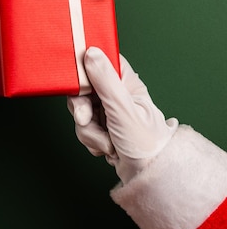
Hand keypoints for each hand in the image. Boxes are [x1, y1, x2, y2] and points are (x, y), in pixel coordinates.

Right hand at [67, 47, 177, 183]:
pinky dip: (91, 140)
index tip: (80, 84)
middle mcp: (117, 93)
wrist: (149, 176)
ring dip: (89, 131)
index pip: (101, 61)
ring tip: (108, 143)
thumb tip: (92, 53)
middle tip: (86, 120)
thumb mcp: (123, 109)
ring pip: (81, 111)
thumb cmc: (145, 143)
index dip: (86, 69)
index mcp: (127, 82)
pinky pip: (84, 127)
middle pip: (84, 89)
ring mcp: (109, 111)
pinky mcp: (102, 127)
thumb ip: (105, 81)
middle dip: (82, 110)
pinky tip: (107, 148)